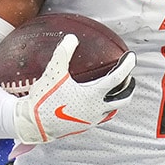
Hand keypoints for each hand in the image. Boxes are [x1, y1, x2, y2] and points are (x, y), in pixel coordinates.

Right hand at [13, 34, 135, 143]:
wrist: (33, 125)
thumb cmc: (43, 99)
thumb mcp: (53, 72)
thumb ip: (63, 53)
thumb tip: (72, 37)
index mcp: (93, 96)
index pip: (117, 78)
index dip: (127, 65)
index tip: (131, 56)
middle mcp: (96, 110)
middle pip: (123, 98)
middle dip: (129, 86)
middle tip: (129, 76)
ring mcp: (92, 120)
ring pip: (114, 109)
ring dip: (118, 98)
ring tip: (117, 90)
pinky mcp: (85, 127)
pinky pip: (102, 116)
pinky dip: (106, 107)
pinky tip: (98, 102)